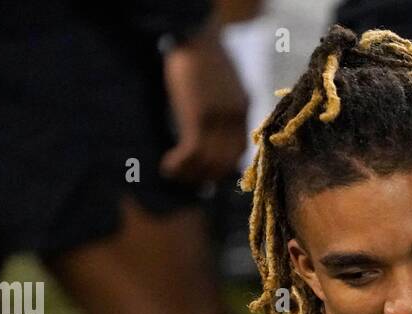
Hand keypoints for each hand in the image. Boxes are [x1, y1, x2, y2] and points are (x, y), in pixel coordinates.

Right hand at [161, 15, 249, 182]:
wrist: (194, 35)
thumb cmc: (204, 56)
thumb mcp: (225, 83)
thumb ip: (225, 106)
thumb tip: (210, 132)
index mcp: (244, 108)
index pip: (239, 151)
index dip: (223, 167)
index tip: (207, 173)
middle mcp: (236, 117)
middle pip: (226, 162)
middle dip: (206, 176)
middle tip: (188, 181)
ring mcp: (218, 119)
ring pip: (208, 161)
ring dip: (189, 173)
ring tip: (174, 173)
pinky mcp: (200, 116)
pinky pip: (192, 152)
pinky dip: (179, 164)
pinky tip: (167, 165)